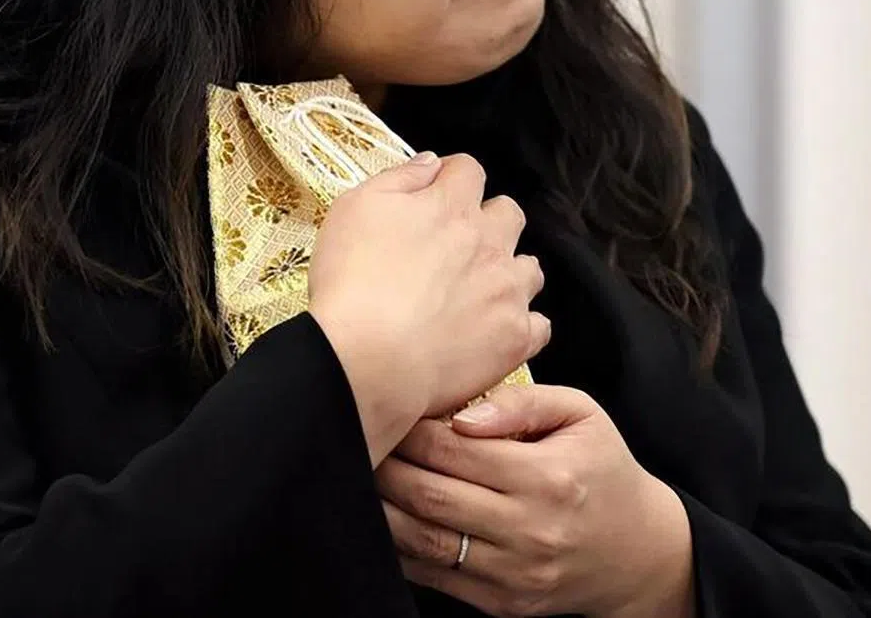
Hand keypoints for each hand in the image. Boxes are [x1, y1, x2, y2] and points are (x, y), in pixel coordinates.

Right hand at [308, 152, 548, 466]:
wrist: (367, 358)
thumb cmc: (351, 279)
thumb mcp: (355, 207)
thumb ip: (399, 178)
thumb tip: (431, 163)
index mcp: (451, 205)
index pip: (469, 170)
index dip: (452, 176)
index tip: (436, 191)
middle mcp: (489, 241)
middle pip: (509, 213)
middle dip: (488, 219)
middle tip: (457, 243)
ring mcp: (507, 291)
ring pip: (529, 268)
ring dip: (508, 270)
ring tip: (478, 290)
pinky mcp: (515, 339)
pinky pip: (539, 323)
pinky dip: (521, 323)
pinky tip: (494, 330)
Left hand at [377, 384, 695, 617]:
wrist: (640, 551)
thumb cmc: (601, 467)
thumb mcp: (580, 413)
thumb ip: (520, 402)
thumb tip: (462, 413)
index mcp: (547, 477)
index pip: (455, 449)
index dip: (412, 427)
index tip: (390, 405)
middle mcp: (529, 530)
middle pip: (431, 496)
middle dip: (387, 464)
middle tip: (361, 434)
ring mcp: (514, 574)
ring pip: (425, 541)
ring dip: (384, 507)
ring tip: (364, 472)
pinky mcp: (503, 603)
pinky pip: (435, 577)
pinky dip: (400, 548)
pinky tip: (385, 515)